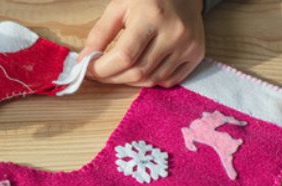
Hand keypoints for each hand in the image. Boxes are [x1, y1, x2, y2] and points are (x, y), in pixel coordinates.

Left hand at [82, 0, 204, 87]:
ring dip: (129, 81)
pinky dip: (150, 80)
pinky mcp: (196, 54)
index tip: (88, 69)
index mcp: (152, 15)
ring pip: (151, 80)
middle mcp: (173, 32)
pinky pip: (168, 80)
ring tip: (119, 70)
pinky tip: (141, 68)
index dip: (102, 69)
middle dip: (112, 78)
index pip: (124, 56)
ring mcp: (188, 45)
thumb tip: (85, 60)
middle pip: (137, 72)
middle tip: (100, 73)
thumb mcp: (119, 6)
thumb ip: (100, 33)